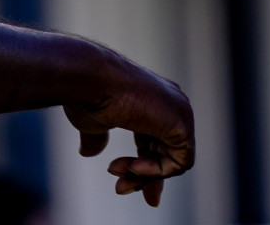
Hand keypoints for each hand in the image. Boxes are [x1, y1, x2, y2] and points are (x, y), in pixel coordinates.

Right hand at [62, 59, 193, 207]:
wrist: (90, 78)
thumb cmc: (87, 94)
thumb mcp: (93, 121)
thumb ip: (98, 137)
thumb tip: (87, 153)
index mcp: (151, 99)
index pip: (155, 140)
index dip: (143, 164)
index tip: (123, 184)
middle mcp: (169, 103)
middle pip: (164, 152)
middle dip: (143, 176)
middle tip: (121, 190)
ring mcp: (179, 112)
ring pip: (171, 160)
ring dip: (142, 174)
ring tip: (117, 173)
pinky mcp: (183, 124)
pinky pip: (180, 162)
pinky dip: (157, 171)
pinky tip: (134, 166)